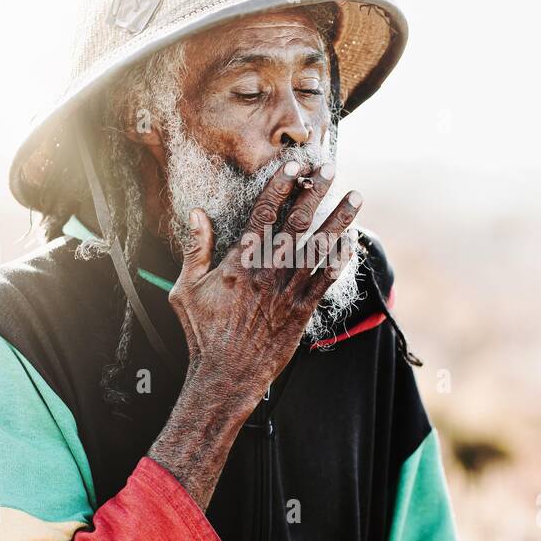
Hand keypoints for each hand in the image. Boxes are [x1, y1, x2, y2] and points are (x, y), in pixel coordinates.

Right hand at [147, 159, 361, 509]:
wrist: (226, 375)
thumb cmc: (202, 333)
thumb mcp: (185, 289)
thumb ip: (195, 248)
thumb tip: (196, 212)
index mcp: (240, 261)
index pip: (265, 212)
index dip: (281, 185)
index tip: (295, 165)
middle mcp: (269, 270)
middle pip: (298, 221)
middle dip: (316, 191)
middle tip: (330, 169)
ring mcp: (288, 290)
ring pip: (319, 246)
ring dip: (339, 219)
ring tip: (355, 196)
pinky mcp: (302, 310)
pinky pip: (327, 278)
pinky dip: (341, 258)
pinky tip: (352, 240)